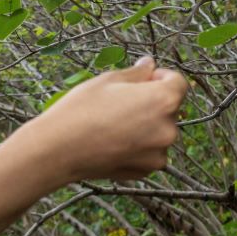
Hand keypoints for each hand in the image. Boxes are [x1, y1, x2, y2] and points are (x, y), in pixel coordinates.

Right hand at [21, 57, 187, 182]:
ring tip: (113, 125)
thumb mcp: (108, 80)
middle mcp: (169, 129)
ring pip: (158, 132)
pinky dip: (137, 147)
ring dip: (145, 126)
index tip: (142, 79)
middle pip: (169, 109)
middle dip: (151, 103)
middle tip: (119, 103)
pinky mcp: (146, 171)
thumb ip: (137, 73)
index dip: (161, 77)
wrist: (58, 150)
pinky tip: (112, 142)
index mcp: (164, 100)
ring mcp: (158, 153)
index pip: (178, 82)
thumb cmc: (81, 109)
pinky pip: (149, 152)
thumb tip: (149, 65)